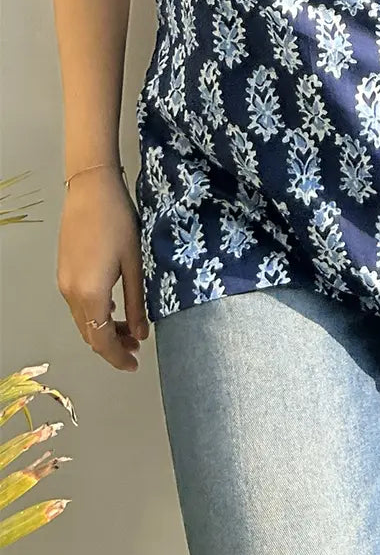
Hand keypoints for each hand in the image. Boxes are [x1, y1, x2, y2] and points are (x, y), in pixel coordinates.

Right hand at [57, 168, 148, 371]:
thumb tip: (141, 334)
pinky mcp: (64, 271)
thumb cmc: (119, 222)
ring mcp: (64, 282)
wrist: (91, 190)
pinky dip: (95, 313)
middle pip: (89, 333)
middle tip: (137, 347)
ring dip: (104, 328)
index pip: (101, 340)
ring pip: (83, 319)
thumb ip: (137, 302)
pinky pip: (78, 304)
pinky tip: (113, 306)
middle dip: (112, 345)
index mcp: (90, 294)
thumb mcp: (135, 263)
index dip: (117, 356)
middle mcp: (71, 293)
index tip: (135, 365)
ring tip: (130, 328)